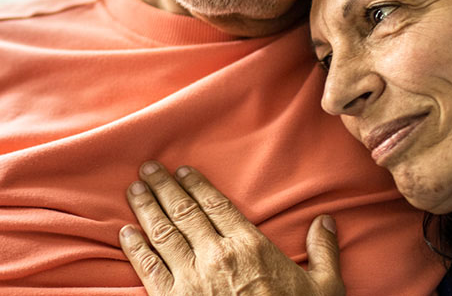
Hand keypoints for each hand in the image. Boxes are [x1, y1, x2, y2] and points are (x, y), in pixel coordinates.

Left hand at [119, 161, 345, 295]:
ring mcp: (192, 278)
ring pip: (163, 233)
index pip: (217, 205)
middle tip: (147, 169)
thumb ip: (323, 252)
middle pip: (184, 211)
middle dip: (163, 187)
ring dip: (146, 209)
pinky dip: (135, 248)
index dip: (197, 184)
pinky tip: (126, 233)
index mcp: (250, 246)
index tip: (182, 170)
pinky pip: (149, 268)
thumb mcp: (325, 288)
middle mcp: (217, 255)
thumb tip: (326, 221)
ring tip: (134, 190)